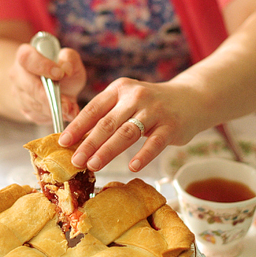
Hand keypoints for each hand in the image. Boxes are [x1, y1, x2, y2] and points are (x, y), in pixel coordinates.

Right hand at [10, 42, 85, 124]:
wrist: (58, 86)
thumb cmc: (63, 69)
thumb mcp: (70, 59)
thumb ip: (70, 59)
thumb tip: (66, 70)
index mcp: (26, 55)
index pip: (27, 58)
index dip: (42, 66)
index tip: (60, 74)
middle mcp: (17, 74)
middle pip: (29, 86)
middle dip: (49, 97)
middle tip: (67, 104)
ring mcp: (18, 93)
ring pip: (33, 104)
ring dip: (52, 109)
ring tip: (70, 110)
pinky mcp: (23, 109)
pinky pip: (36, 115)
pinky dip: (52, 116)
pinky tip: (64, 114)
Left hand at [59, 78, 207, 172]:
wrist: (192, 98)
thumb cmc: (151, 105)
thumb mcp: (128, 101)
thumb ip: (107, 116)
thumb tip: (78, 141)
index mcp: (119, 89)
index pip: (93, 108)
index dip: (77, 126)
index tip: (63, 142)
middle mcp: (135, 96)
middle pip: (107, 123)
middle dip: (88, 143)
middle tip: (75, 161)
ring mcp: (155, 110)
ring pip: (127, 132)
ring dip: (108, 150)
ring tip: (94, 165)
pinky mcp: (171, 125)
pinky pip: (155, 142)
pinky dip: (143, 155)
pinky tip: (132, 167)